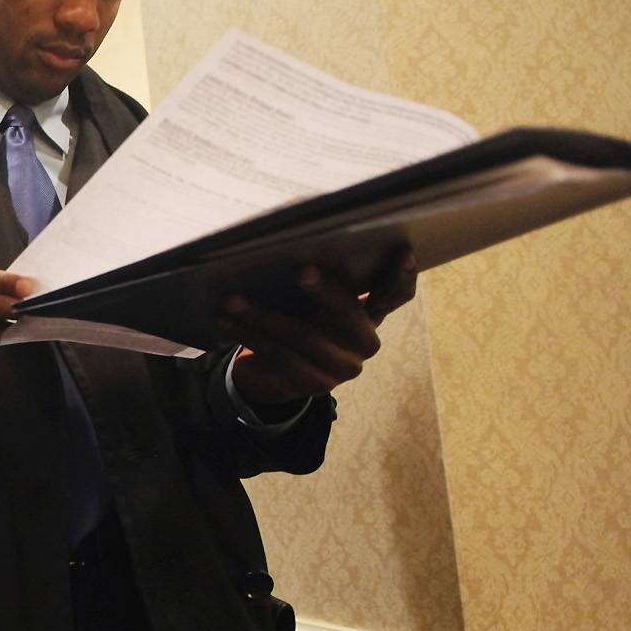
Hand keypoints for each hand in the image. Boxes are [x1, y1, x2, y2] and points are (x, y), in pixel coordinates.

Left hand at [224, 252, 417, 406]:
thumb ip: (317, 285)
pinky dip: (250, 335)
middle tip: (300, 271)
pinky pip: (280, 355)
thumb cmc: (295, 322)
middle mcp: (364, 341)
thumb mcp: (310, 304)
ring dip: (263, 314)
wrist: (272, 376)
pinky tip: (227, 321)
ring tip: (233, 299)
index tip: (403, 253)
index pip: (394, 295)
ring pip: (303, 335)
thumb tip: (287, 245)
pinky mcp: (316, 384)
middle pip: (347, 311)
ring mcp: (343, 367)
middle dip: (323, 289)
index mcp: (370, 315)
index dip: (401, 277)